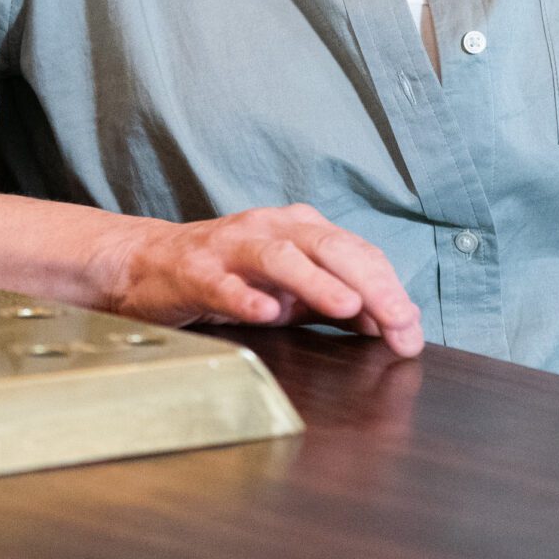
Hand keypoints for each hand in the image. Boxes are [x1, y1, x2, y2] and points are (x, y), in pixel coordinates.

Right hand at [94, 203, 424, 356]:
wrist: (148, 264)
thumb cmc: (227, 276)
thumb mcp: (290, 290)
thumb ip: (338, 302)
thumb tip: (393, 323)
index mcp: (300, 229)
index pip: (357, 253)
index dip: (389, 289)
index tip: (410, 330)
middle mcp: (271, 228)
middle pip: (328, 248)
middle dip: (369, 285)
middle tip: (398, 321)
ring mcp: (231, 247)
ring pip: (280, 257)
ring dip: (317, 281)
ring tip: (347, 306)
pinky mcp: (195, 272)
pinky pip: (223, 284)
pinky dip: (246, 297)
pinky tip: (266, 313)